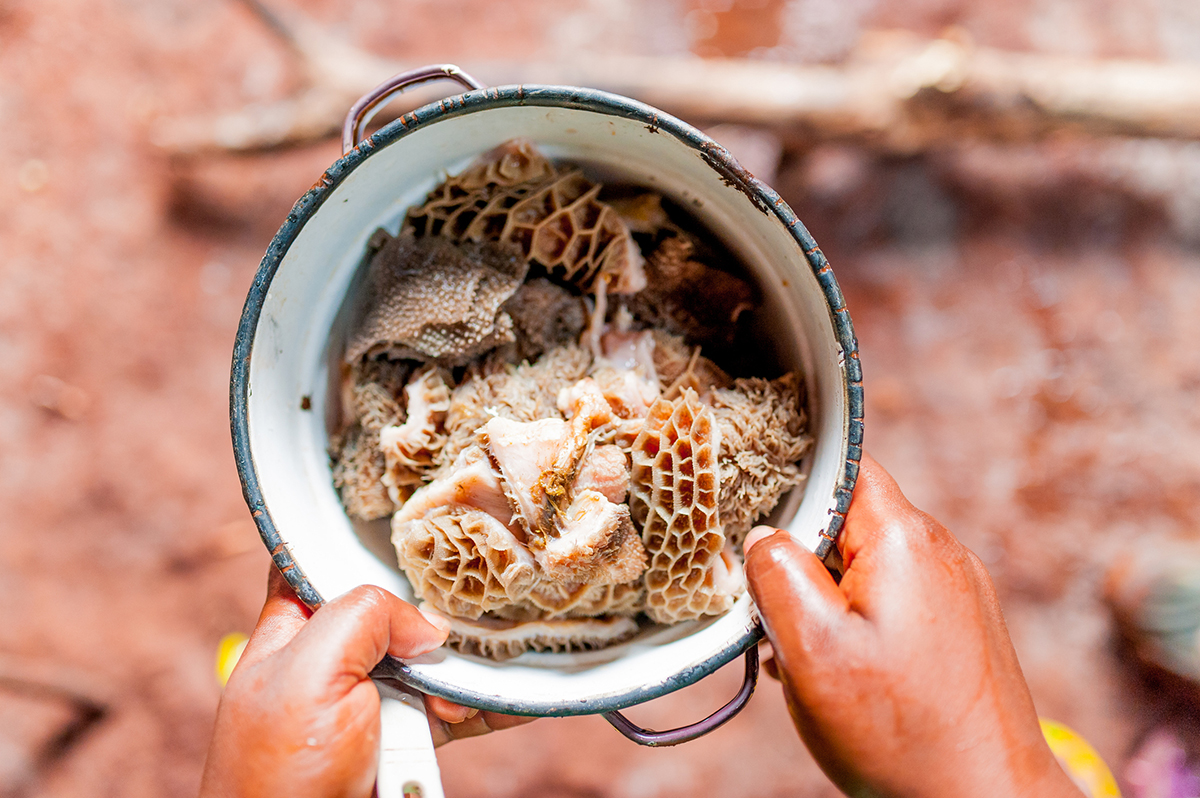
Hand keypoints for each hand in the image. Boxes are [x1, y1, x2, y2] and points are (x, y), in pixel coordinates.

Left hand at [199, 567, 532, 797]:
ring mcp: (372, 701)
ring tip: (487, 678)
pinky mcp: (404, 741)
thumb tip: (428, 626)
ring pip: (436, 663)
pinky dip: (492, 705)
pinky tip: (524, 695)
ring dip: (468, 671)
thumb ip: (366, 615)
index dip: (367, 538)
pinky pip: (458, 713)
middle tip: (470, 621)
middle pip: (398, 610)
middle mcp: (334, 657)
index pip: (326, 559)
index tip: (421, 520)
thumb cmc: (279, 774)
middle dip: (439, 617)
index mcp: (295, 626)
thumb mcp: (310, 672)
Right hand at [743, 454, 1079, 797]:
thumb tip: (762, 537)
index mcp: (904, 538)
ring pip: (868, 565)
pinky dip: (859, 623)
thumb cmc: (902, 733)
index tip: (755, 524)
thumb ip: (777, 576)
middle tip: (777, 617)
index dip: (791, 485)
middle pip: (849, 520)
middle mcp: (940, 551)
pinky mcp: (963, 626)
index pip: (841, 467)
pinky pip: (895, 600)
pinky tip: (845, 673)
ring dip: (827, 599)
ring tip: (811, 659)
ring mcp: (959, 589)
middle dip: (803, 561)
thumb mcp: (812, 650)